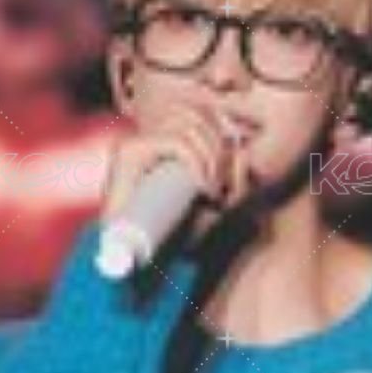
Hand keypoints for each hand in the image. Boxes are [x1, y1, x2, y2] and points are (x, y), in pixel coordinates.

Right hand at [102, 97, 248, 225]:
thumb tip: (241, 153)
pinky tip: (202, 185)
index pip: (197, 113)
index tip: (225, 175)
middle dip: (219, 149)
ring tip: (210, 190)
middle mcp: (145, 136)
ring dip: (210, 156)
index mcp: (160, 142)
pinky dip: (195, 160)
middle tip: (219, 187)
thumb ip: (234, 186)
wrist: (136, 260)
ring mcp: (135, 142)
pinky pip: (175, 142)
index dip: (220, 135)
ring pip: (189, 127)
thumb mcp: (216, 207)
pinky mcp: (129, 152)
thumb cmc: (174, 237)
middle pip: (197, 117)